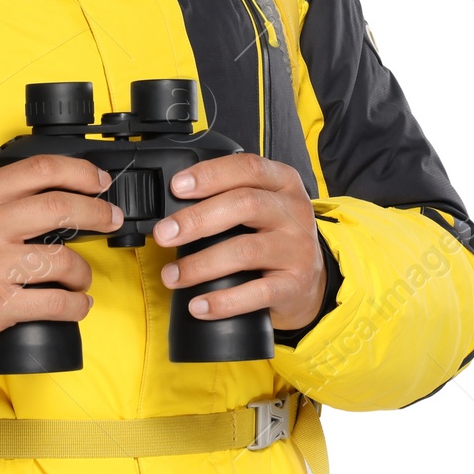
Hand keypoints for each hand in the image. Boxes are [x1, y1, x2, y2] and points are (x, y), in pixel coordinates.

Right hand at [0, 155, 121, 361]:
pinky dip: (77, 305)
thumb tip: (55, 191)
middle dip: (97, 212)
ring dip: (84, 271)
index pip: (39, 169)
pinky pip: (56, 302)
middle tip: (110, 218)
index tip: (98, 180)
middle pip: (60, 207)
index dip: (79, 172)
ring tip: (81, 278)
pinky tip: (78, 304)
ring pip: (64, 259)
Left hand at [153, 153, 326, 330]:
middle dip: (196, 219)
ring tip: (171, 275)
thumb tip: (172, 210)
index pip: (247, 168)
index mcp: (283, 182)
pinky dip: (223, 301)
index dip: (209, 175)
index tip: (177, 187)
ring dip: (200, 264)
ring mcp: (298, 249)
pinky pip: (257, 293)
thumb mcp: (261, 205)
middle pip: (244, 205)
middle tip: (164, 234)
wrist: (309, 282)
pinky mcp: (295, 285)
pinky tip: (199, 305)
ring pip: (245, 251)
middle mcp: (294, 211)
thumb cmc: (273, 236)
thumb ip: (228, 196)